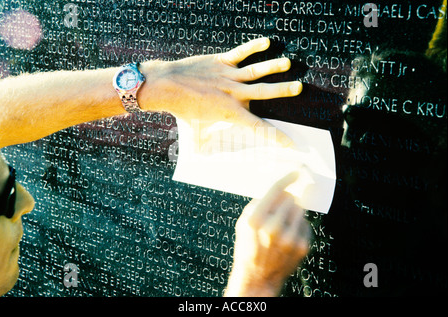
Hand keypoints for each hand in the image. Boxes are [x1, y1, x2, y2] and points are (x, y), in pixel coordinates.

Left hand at [140, 38, 301, 147]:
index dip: (276, 136)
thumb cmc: (182, 111)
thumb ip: (205, 143)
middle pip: (263, 92)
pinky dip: (252, 47)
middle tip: (299, 88)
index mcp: (230, 113)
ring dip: (272, 67)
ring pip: (255, 72)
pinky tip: (266, 42)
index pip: (258, 127)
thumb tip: (205, 158)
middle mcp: (233, 94)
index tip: (291, 142)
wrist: (167, 87)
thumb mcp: (196, 131)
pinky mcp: (220, 62)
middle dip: (283, 91)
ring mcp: (227, 76)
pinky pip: (239, 53)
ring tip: (288, 63)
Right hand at [225, 172, 310, 296]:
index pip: (276, 190)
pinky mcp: (302, 245)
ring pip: (299, 209)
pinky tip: (287, 236)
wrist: (257, 277)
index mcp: (255, 220)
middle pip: (290, 198)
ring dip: (292, 212)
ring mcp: (289, 238)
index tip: (296, 171)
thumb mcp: (243, 223)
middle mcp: (273, 228)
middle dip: (286, 200)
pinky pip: (304, 224)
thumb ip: (258, 203)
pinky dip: (297, 226)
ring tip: (282, 225)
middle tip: (280, 208)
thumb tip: (279, 188)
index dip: (287, 178)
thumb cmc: (248, 246)